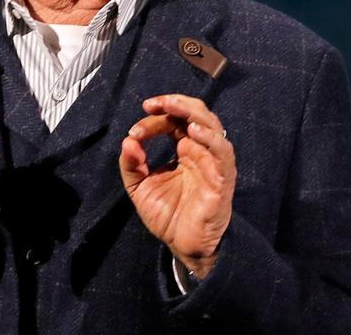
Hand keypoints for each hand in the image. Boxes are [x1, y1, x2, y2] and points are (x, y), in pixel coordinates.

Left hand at [119, 94, 234, 277]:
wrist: (184, 246)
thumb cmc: (168, 216)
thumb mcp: (140, 188)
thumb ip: (131, 165)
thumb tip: (127, 141)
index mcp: (185, 150)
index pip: (174, 122)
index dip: (155, 120)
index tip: (134, 132)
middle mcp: (201, 152)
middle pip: (197, 114)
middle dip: (176, 103)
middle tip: (154, 103)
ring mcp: (213, 163)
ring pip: (212, 127)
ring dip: (192, 113)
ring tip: (173, 107)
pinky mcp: (222, 179)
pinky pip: (222, 153)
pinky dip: (210, 139)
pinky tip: (192, 133)